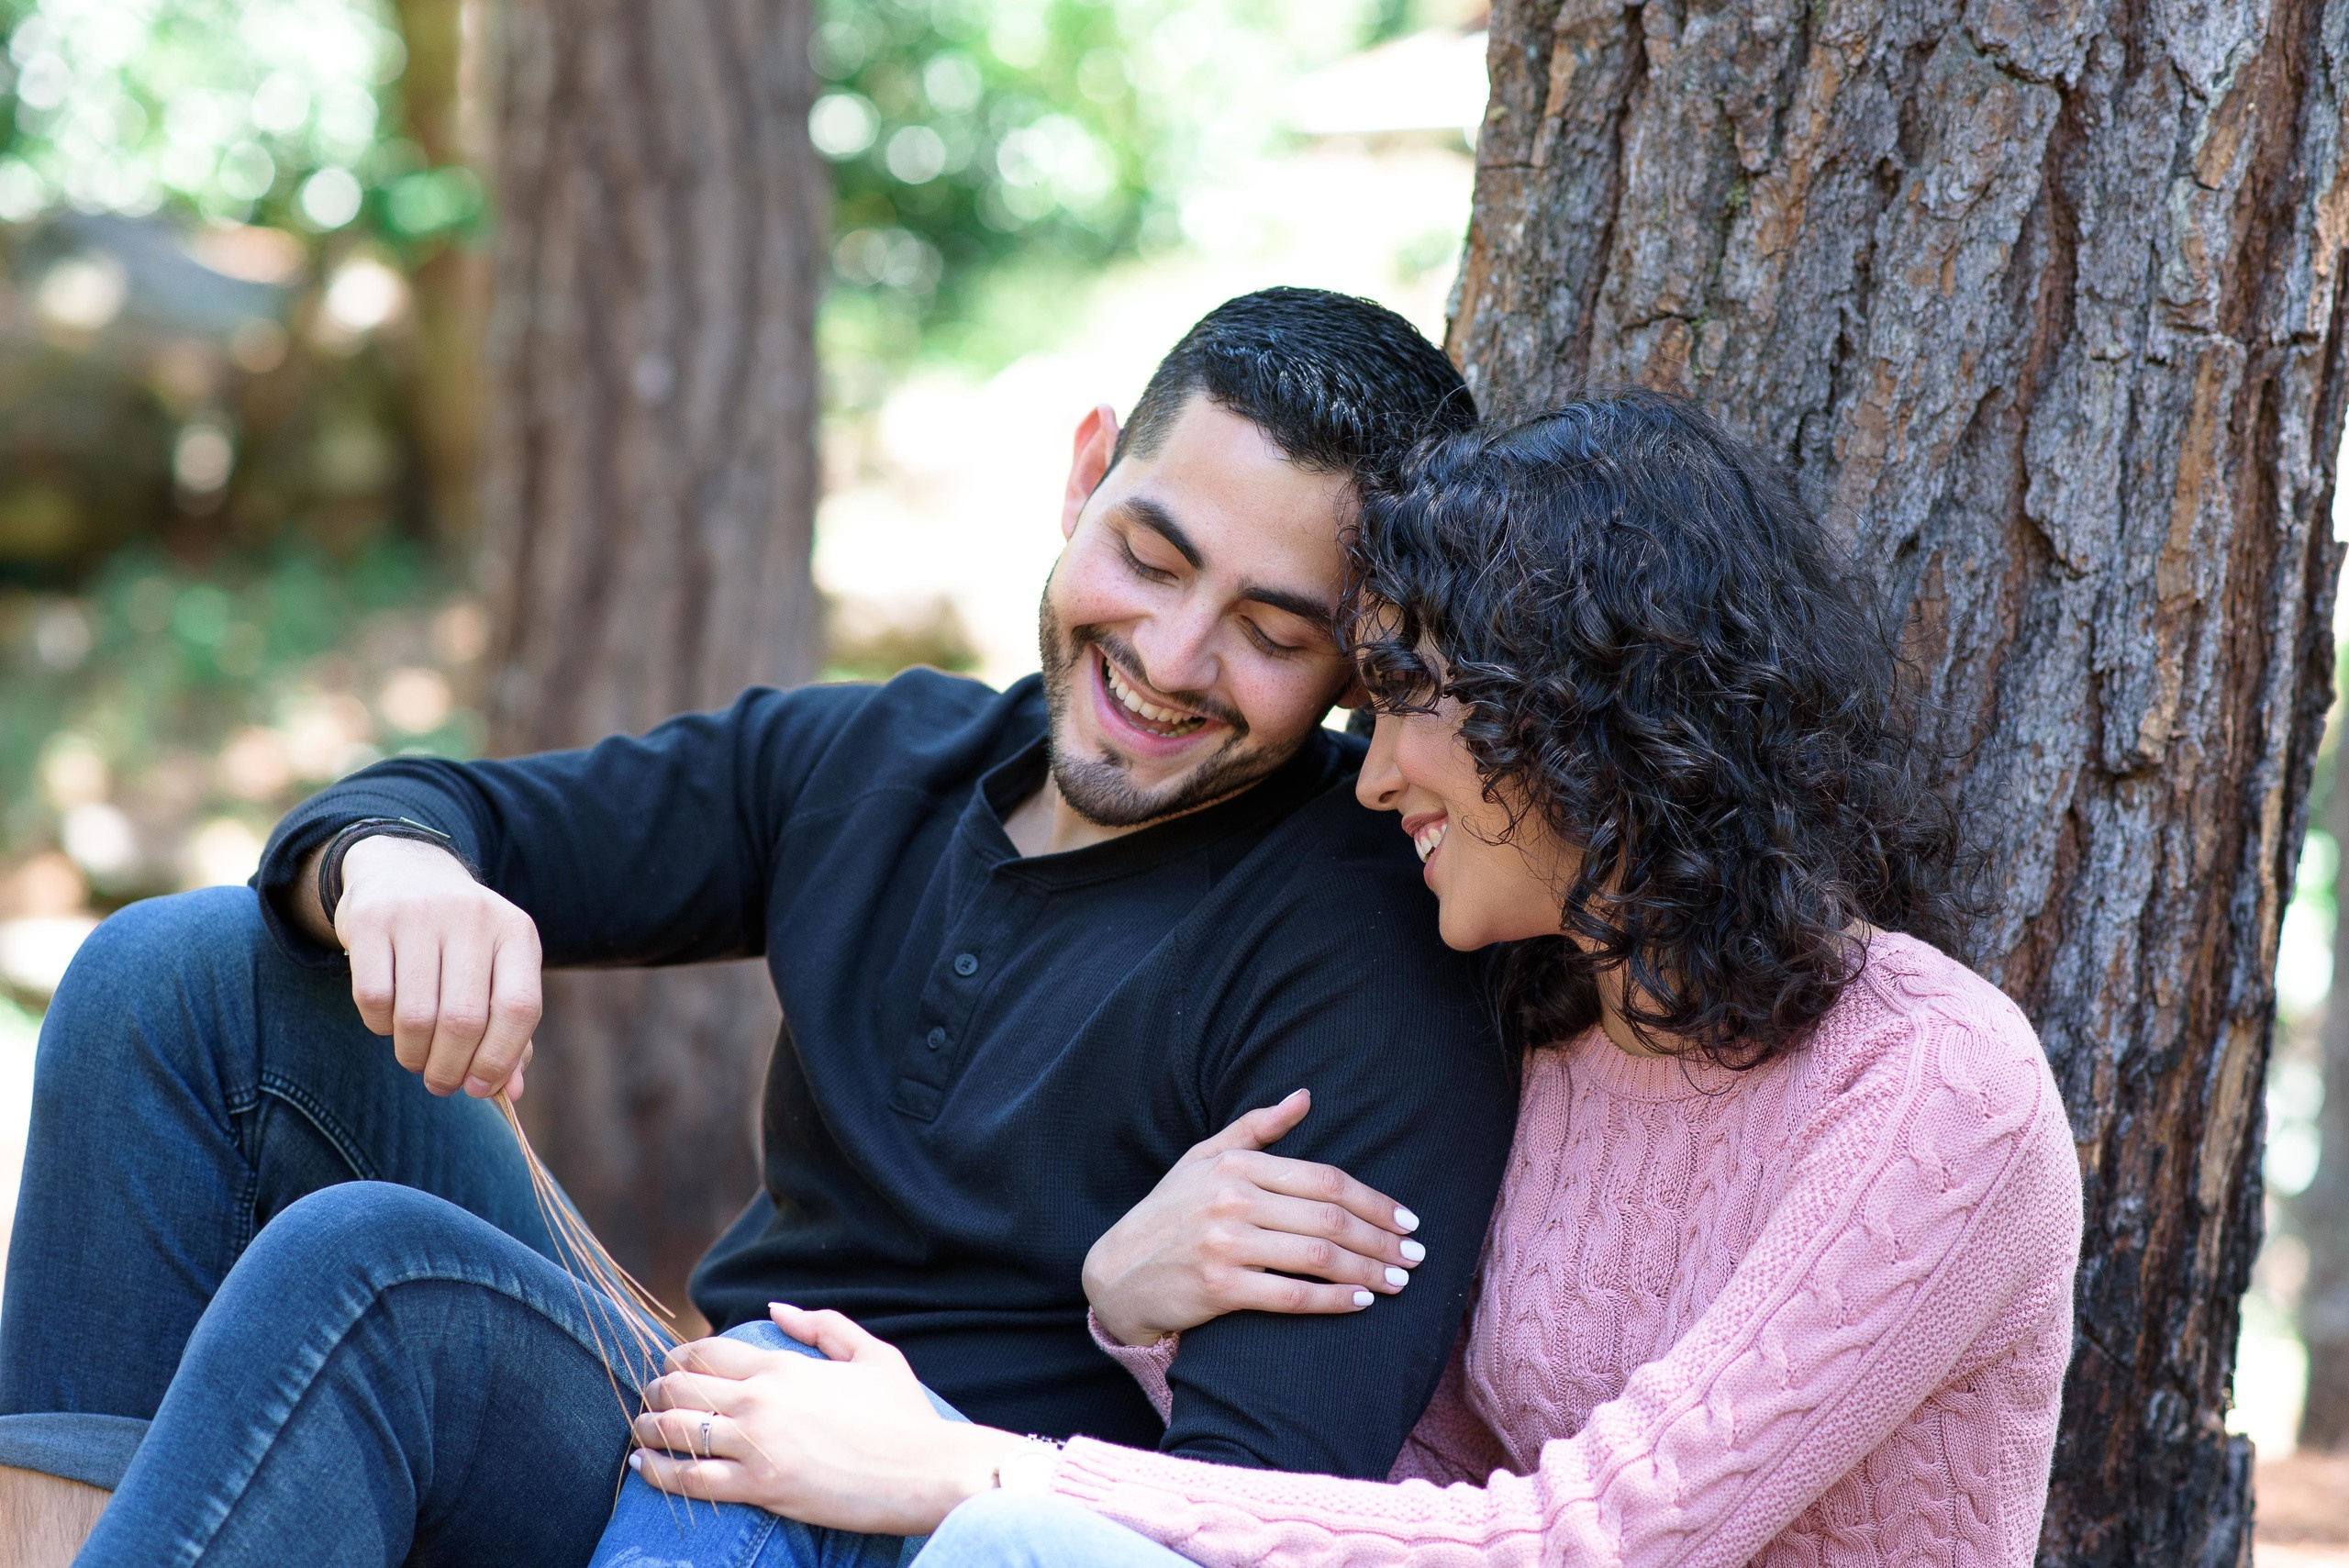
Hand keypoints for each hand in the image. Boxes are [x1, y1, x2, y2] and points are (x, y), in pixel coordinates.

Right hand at [332, 835, 541, 1099]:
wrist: (405, 870)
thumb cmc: (461, 942)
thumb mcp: (497, 970)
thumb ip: (509, 1031)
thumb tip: (511, 1094)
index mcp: (516, 932)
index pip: (519, 1008)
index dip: (500, 1058)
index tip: (479, 1088)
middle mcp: (472, 917)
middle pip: (464, 1019)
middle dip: (450, 1068)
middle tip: (440, 1083)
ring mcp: (420, 915)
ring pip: (416, 1016)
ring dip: (413, 1055)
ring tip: (415, 1060)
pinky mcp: (372, 921)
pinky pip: (373, 999)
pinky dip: (379, 1027)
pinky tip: (388, 1024)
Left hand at [629, 1305, 1031, 1533]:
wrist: (925, 1470)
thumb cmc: (905, 1416)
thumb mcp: (873, 1354)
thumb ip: (824, 1325)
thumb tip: (776, 1307)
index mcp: (784, 1364)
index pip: (707, 1350)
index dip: (678, 1357)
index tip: (671, 1367)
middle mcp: (761, 1398)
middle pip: (680, 1385)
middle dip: (656, 1390)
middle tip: (651, 1400)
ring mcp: (756, 1443)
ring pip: (675, 1429)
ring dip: (647, 1428)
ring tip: (640, 1432)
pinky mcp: (759, 1486)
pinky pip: (690, 1478)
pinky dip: (658, 1471)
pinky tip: (642, 1467)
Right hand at [1082, 1088, 1424, 1347]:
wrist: (1116, 1272)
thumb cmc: (1168, 1212)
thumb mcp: (1203, 1158)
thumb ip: (1256, 1128)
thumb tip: (1304, 1097)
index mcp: (1237, 1164)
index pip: (1325, 1179)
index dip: (1374, 1200)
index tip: (1407, 1219)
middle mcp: (1232, 1199)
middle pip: (1329, 1217)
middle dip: (1381, 1238)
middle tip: (1415, 1255)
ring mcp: (1225, 1244)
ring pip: (1317, 1256)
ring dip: (1369, 1270)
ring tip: (1399, 1281)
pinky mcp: (1219, 1288)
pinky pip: (1292, 1295)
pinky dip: (1333, 1300)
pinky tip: (1361, 1301)